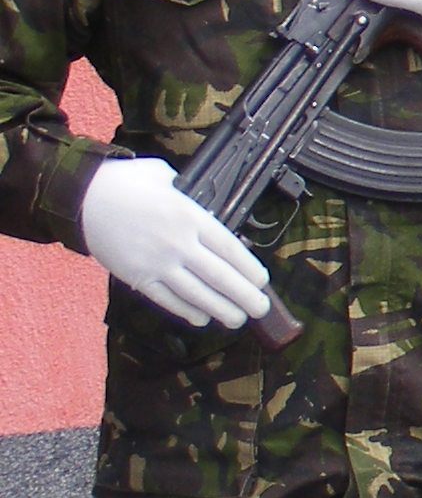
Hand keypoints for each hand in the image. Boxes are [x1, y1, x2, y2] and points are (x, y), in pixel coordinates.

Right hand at [79, 157, 271, 330]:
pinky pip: (165, 298)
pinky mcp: (135, 276)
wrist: (82, 197)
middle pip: (219, 275)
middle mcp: (178, 243)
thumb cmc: (125, 182)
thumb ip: (188, 194)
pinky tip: (201, 318)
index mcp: (190, 217)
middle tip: (261, 309)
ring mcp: (156, 263)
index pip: (230, 249)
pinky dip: (185, 310)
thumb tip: (201, 207)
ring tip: (238, 320)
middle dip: (244, 295)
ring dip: (220, 309)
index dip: (249, 268)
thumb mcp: (167, 177)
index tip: (262, 281)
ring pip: (196, 292)